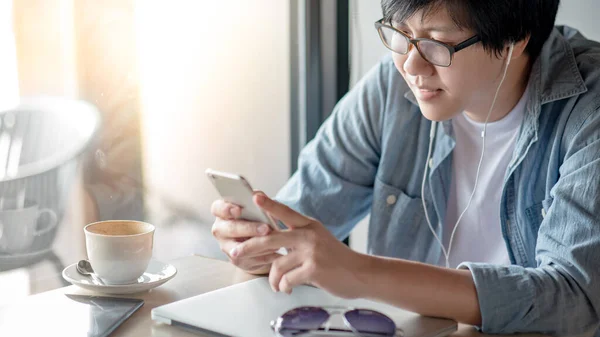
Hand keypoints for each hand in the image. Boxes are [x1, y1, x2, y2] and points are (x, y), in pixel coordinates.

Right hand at [211, 192, 280, 274]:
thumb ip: (257, 199)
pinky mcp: (235, 259)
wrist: (259, 237)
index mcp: (221, 212)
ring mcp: (225, 246)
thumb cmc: (256, 216)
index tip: (238, 210)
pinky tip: (275, 252)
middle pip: (230, 229)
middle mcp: (220, 229)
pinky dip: (263, 256)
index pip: (217, 208)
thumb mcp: (257, 206)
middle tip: (266, 228)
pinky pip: (248, 259)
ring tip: (275, 243)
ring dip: (258, 246)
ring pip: (238, 248)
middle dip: (249, 228)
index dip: (226, 209)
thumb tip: (259, 196)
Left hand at [231, 194, 367, 297]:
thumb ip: (298, 237)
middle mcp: (309, 235)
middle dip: (250, 246)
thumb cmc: (337, 259)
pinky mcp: (314, 269)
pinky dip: (283, 286)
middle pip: (270, 238)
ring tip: (275, 284)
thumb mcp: (319, 240)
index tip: (255, 196)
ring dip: (272, 278)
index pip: (286, 211)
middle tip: (236, 253)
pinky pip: (287, 279)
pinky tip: (286, 289)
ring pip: (277, 264)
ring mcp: (311, 252)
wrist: (360, 273)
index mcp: (310, 225)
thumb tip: (272, 242)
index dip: (269, 204)